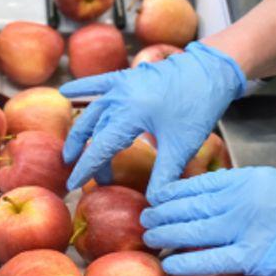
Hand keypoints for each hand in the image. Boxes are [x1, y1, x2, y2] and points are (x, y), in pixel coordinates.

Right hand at [60, 42, 245, 193]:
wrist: (211, 71)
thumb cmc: (197, 107)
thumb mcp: (181, 146)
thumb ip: (164, 176)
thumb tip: (153, 204)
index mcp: (129, 114)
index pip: (100, 147)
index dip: (86, 168)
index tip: (73, 185)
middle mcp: (119, 97)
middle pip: (93, 131)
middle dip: (84, 154)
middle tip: (80, 174)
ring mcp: (122, 84)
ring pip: (93, 110)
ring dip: (82, 131)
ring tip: (73, 151)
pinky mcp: (128, 76)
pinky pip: (99, 82)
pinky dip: (82, 87)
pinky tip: (64, 91)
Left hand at [141, 167, 275, 275]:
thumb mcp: (271, 182)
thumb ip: (239, 187)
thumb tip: (209, 194)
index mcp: (243, 180)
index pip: (195, 185)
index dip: (170, 194)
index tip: (156, 198)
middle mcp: (238, 201)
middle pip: (188, 207)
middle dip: (161, 214)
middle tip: (145, 219)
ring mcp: (244, 229)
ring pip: (193, 231)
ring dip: (166, 236)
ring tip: (150, 238)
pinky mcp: (252, 257)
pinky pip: (210, 260)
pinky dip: (186, 262)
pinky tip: (169, 263)